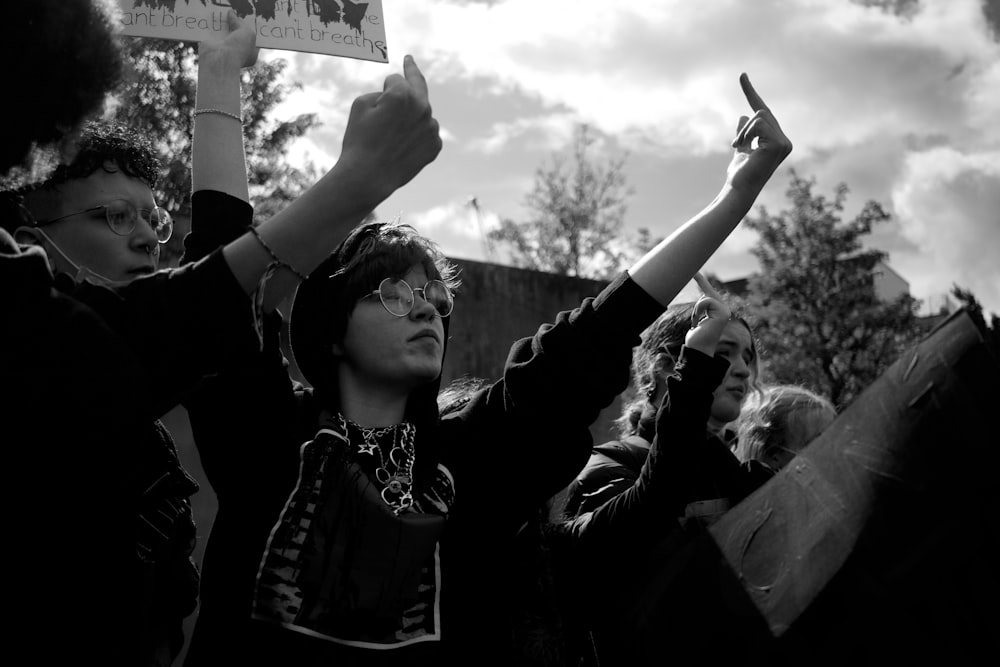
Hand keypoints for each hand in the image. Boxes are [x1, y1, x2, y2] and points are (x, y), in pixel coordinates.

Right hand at [198, 9, 257, 69]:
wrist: (219, 58)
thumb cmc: (238, 47)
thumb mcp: (246, 32)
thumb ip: (240, 22)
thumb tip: (231, 13)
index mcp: (250, 54)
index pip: (251, 40)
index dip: (248, 30)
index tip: (245, 19)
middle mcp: (238, 54)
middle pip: (236, 36)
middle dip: (234, 26)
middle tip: (232, 15)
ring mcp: (224, 52)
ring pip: (224, 35)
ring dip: (222, 26)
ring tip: (222, 14)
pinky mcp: (212, 48)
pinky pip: (212, 35)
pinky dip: (211, 28)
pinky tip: (212, 19)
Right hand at [337, 55, 442, 205]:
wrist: (368, 177)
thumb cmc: (359, 139)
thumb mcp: (360, 104)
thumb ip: (382, 91)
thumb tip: (396, 94)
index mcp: (403, 94)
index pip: (397, 79)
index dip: (386, 85)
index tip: (402, 63)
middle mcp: (422, 108)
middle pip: (418, 88)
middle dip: (412, 75)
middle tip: (410, 63)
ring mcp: (431, 128)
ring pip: (421, 113)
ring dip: (410, 116)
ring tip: (391, 134)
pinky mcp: (435, 146)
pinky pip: (426, 133)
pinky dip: (416, 136)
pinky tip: (402, 147)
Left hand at [684, 272, 730, 355]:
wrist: (698, 350)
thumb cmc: (696, 338)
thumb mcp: (696, 319)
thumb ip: (701, 310)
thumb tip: (698, 301)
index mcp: (718, 311)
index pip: (709, 293)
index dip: (702, 282)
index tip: (695, 271)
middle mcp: (724, 309)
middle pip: (708, 291)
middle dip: (701, 282)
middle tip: (695, 287)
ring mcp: (725, 311)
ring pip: (705, 298)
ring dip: (696, 311)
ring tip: (696, 323)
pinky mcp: (723, 313)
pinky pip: (706, 302)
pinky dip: (698, 311)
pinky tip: (698, 323)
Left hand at [725, 74, 791, 193]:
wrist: (738, 189)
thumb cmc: (739, 174)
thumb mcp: (741, 148)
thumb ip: (745, 134)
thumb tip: (745, 115)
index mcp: (778, 142)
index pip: (764, 113)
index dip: (751, 93)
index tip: (742, 75)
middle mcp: (785, 142)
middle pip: (762, 112)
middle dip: (744, 129)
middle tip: (736, 146)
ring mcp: (784, 143)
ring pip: (760, 115)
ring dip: (744, 132)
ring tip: (740, 149)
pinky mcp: (779, 144)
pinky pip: (758, 123)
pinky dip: (747, 134)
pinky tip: (746, 149)